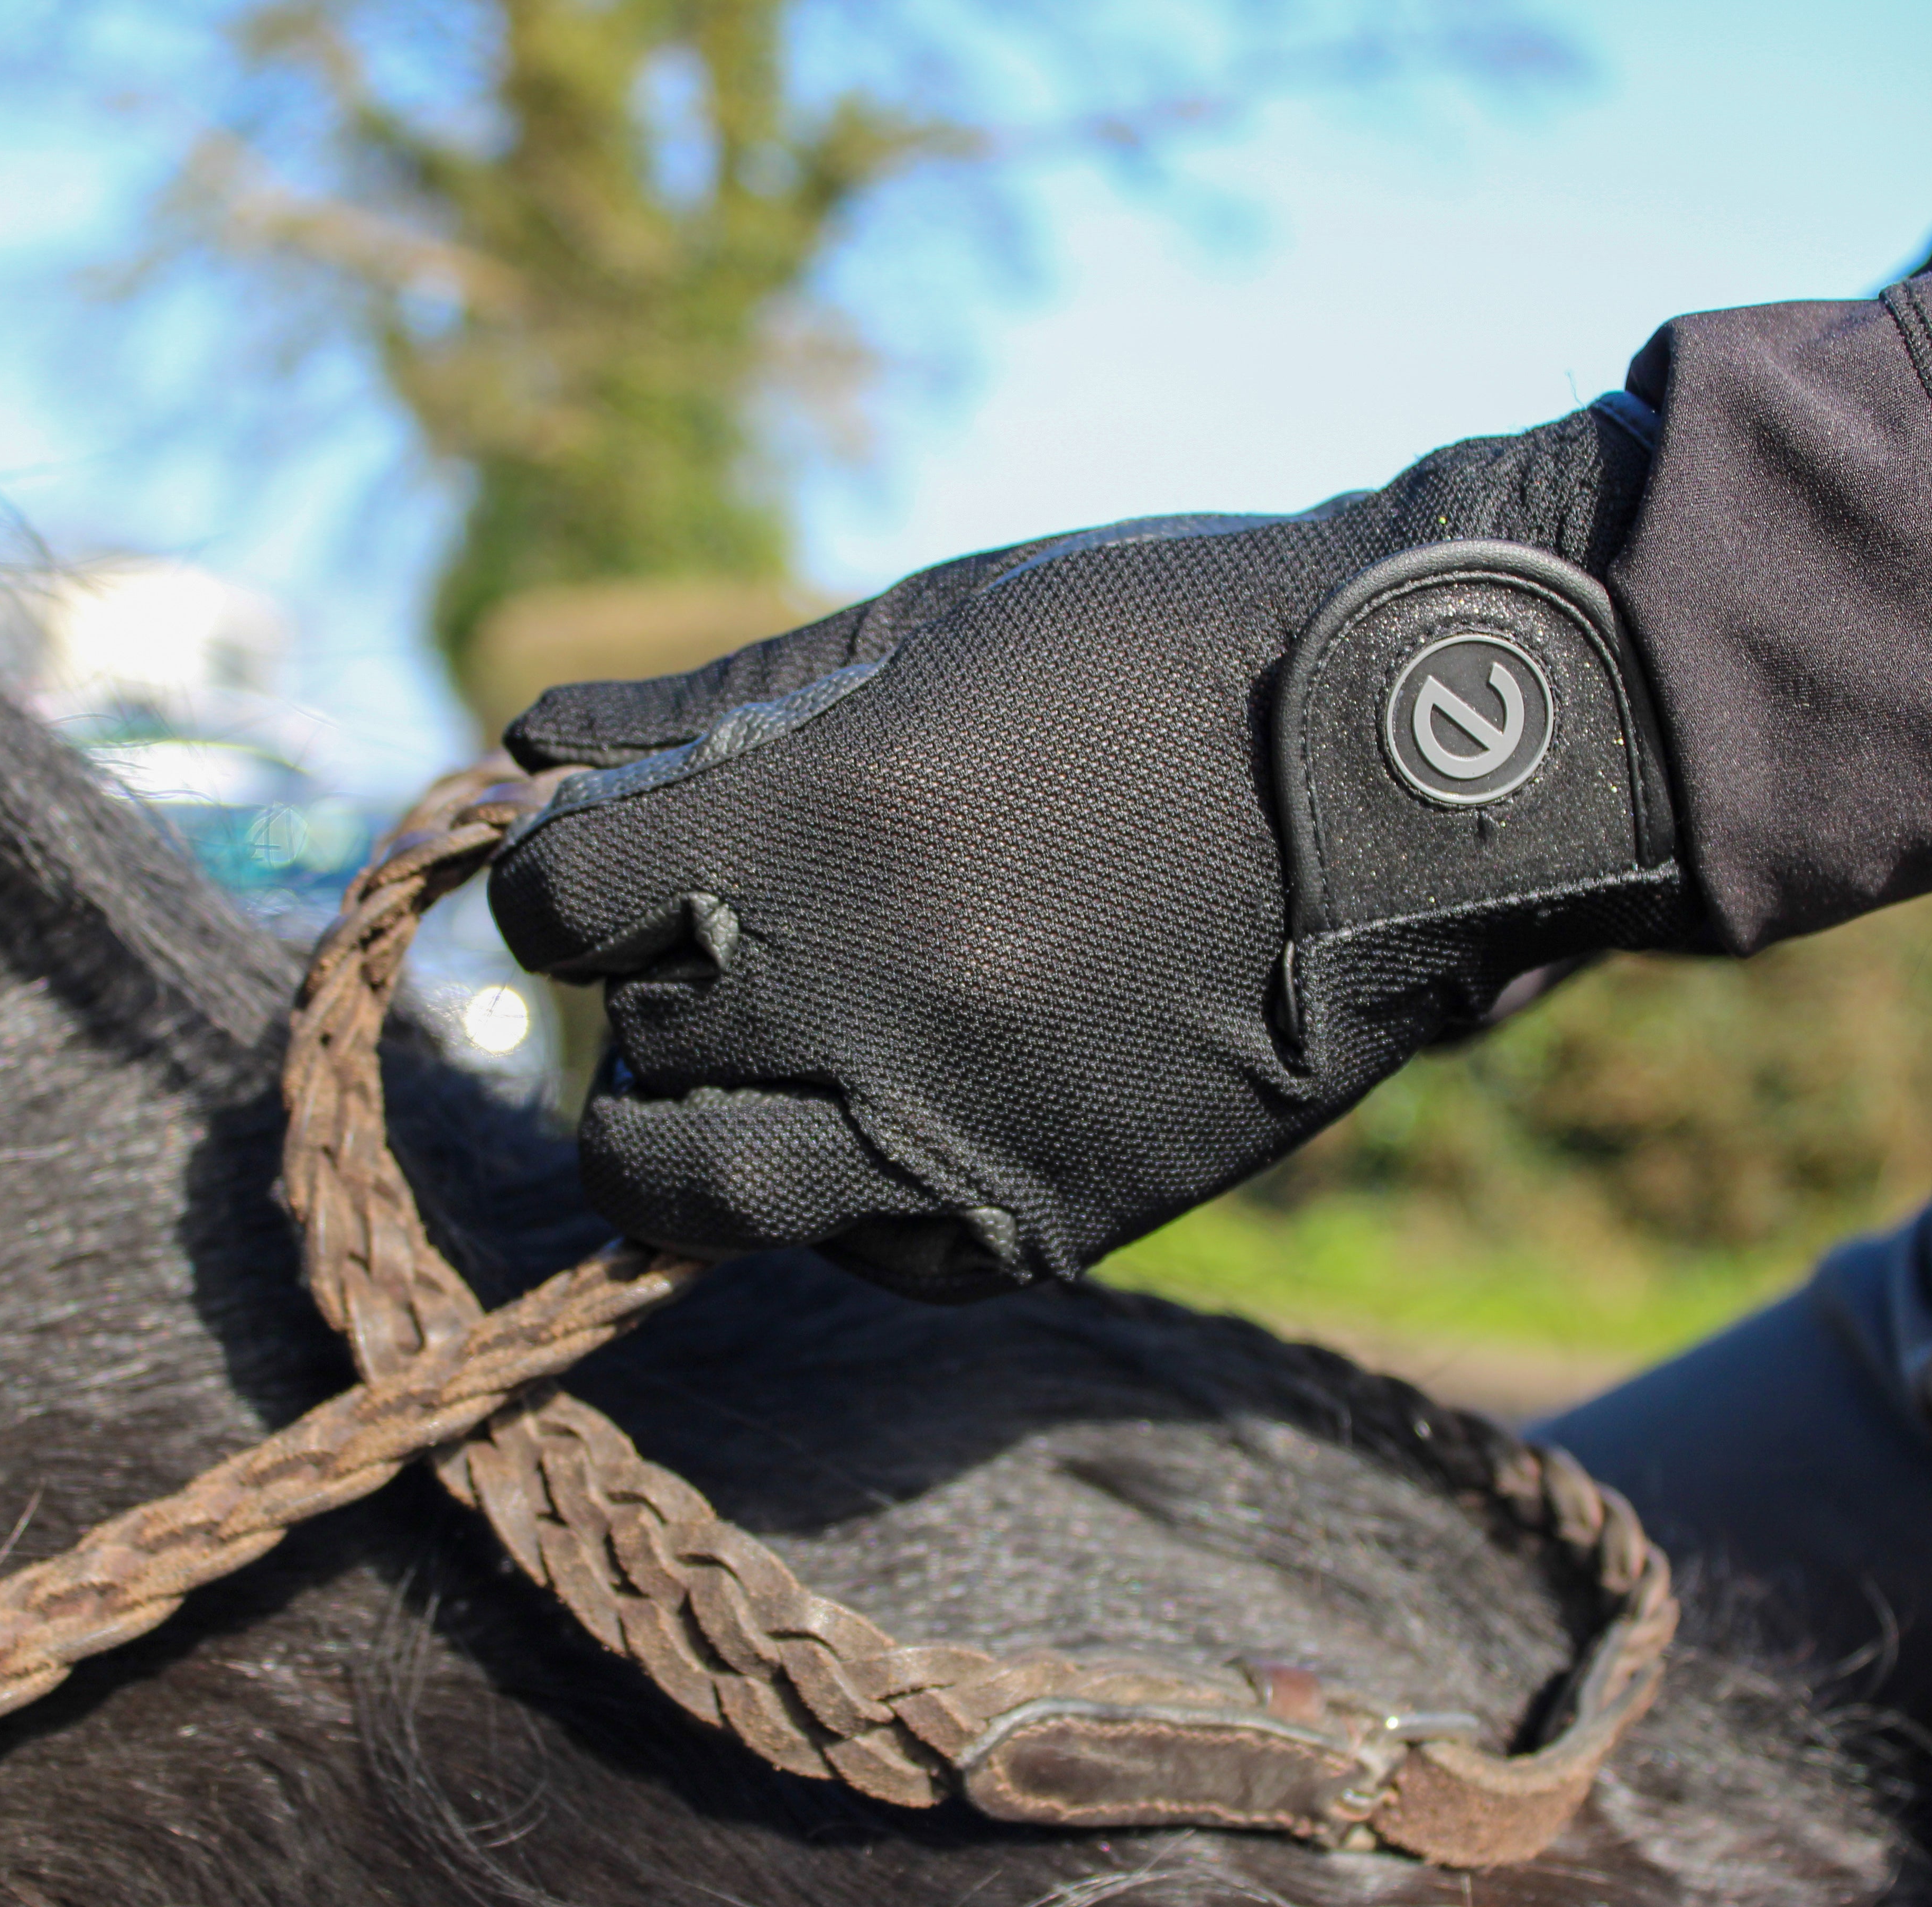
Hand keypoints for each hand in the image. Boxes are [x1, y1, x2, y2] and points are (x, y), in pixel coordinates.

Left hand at [489, 397, 1697, 1297]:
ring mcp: (961, 1129)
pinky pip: (869, 1256)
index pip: (554, 903)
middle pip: (626, 1052)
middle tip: (729, 946)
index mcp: (826, 828)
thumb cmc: (1167, 653)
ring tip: (773, 1061)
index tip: (625, 857)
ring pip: (700, 1197)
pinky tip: (906, 1113)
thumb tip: (522, 744)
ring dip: (695, 1131)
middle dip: (652, 994)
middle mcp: (869, 1001)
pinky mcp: (1055, 1217)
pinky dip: (849, 1198)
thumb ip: (718, 697)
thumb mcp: (941, 624)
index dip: (566, 875)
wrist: (1409, 777)